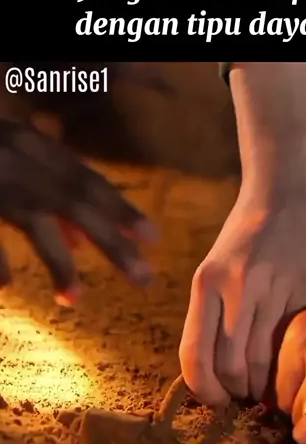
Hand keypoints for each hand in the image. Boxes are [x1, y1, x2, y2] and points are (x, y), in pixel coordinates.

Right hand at [0, 118, 157, 302]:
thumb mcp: (14, 159)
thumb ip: (48, 193)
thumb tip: (83, 243)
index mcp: (31, 145)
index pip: (86, 180)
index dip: (121, 209)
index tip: (153, 239)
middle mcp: (17, 156)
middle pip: (76, 202)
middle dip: (113, 241)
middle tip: (144, 277)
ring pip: (34, 221)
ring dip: (59, 262)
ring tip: (77, 298)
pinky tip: (5, 286)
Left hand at [179, 177, 305, 405]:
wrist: (294, 184)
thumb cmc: (254, 229)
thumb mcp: (222, 266)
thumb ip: (221, 312)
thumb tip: (222, 369)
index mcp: (206, 283)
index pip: (195, 356)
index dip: (206, 390)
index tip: (219, 402)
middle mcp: (234, 287)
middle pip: (231, 365)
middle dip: (240, 393)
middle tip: (251, 402)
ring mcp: (272, 287)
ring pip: (265, 359)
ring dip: (268, 385)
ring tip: (273, 392)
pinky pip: (295, 341)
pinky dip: (293, 364)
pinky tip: (296, 369)